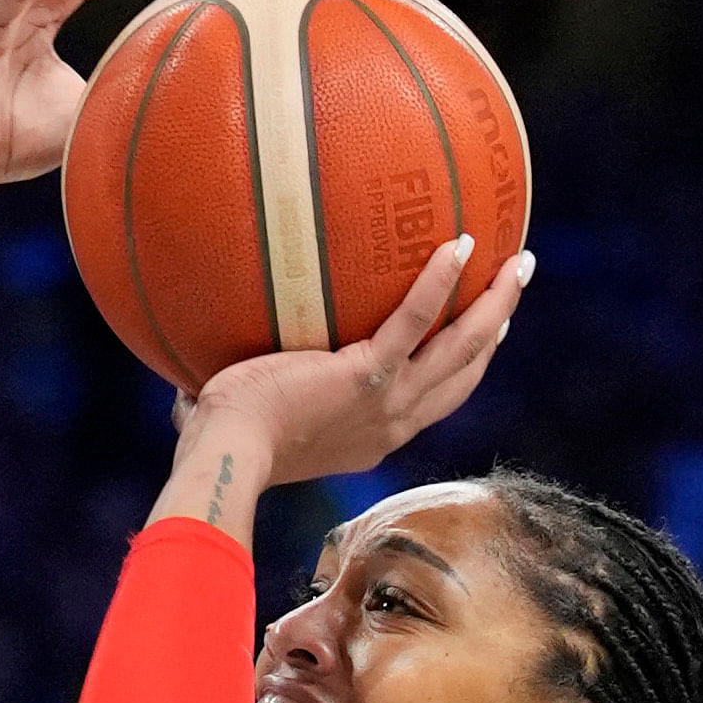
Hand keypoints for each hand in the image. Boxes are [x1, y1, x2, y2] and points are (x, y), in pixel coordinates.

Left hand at [177, 238, 533, 487]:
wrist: (225, 458)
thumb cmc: (218, 445)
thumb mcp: (238, 421)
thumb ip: (227, 396)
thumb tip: (183, 382)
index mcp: (372, 436)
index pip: (433, 399)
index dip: (465, 365)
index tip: (484, 334)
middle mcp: (392, 423)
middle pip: (464, 373)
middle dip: (496, 330)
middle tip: (514, 288)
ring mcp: (387, 402)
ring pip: (462, 348)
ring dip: (496, 304)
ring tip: (519, 263)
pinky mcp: (368, 375)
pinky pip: (416, 319)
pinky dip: (440, 282)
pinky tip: (458, 243)